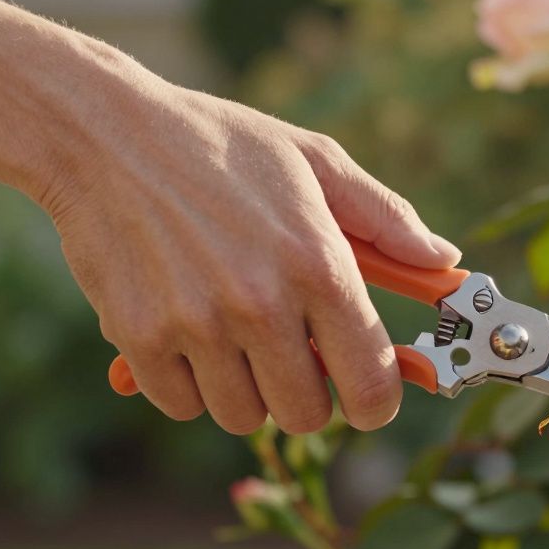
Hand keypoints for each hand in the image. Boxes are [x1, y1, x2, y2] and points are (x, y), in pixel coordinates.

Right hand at [38, 83, 459, 434]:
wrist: (104, 133)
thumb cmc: (222, 146)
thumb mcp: (316, 162)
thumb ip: (386, 218)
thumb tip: (444, 261)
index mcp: (318, 263)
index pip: (370, 381)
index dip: (376, 403)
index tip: (368, 399)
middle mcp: (261, 303)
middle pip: (306, 414)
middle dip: (307, 395)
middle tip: (291, 354)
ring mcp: (196, 325)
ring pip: (242, 415)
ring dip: (245, 388)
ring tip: (234, 332)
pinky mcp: (138, 338)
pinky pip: (183, 404)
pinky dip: (188, 383)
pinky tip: (186, 331)